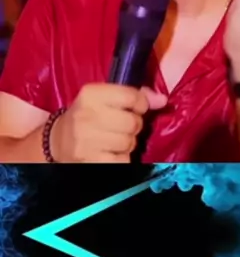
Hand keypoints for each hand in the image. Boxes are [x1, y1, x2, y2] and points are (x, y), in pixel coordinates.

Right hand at [50, 83, 167, 162]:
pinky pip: (123, 161)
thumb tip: (162, 100)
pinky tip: (110, 153)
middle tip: (122, 126)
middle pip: (133, 122)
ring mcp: (86, 141)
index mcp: (91, 94)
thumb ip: (134, 95)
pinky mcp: (90, 162)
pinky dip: (122, 159)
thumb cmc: (87, 115)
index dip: (140, 104)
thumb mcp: (104, 98)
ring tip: (114, 140)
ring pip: (129, 142)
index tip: (135, 108)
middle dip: (134, 125)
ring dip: (128, 143)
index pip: (132, 96)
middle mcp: (86, 116)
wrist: (59, 141)